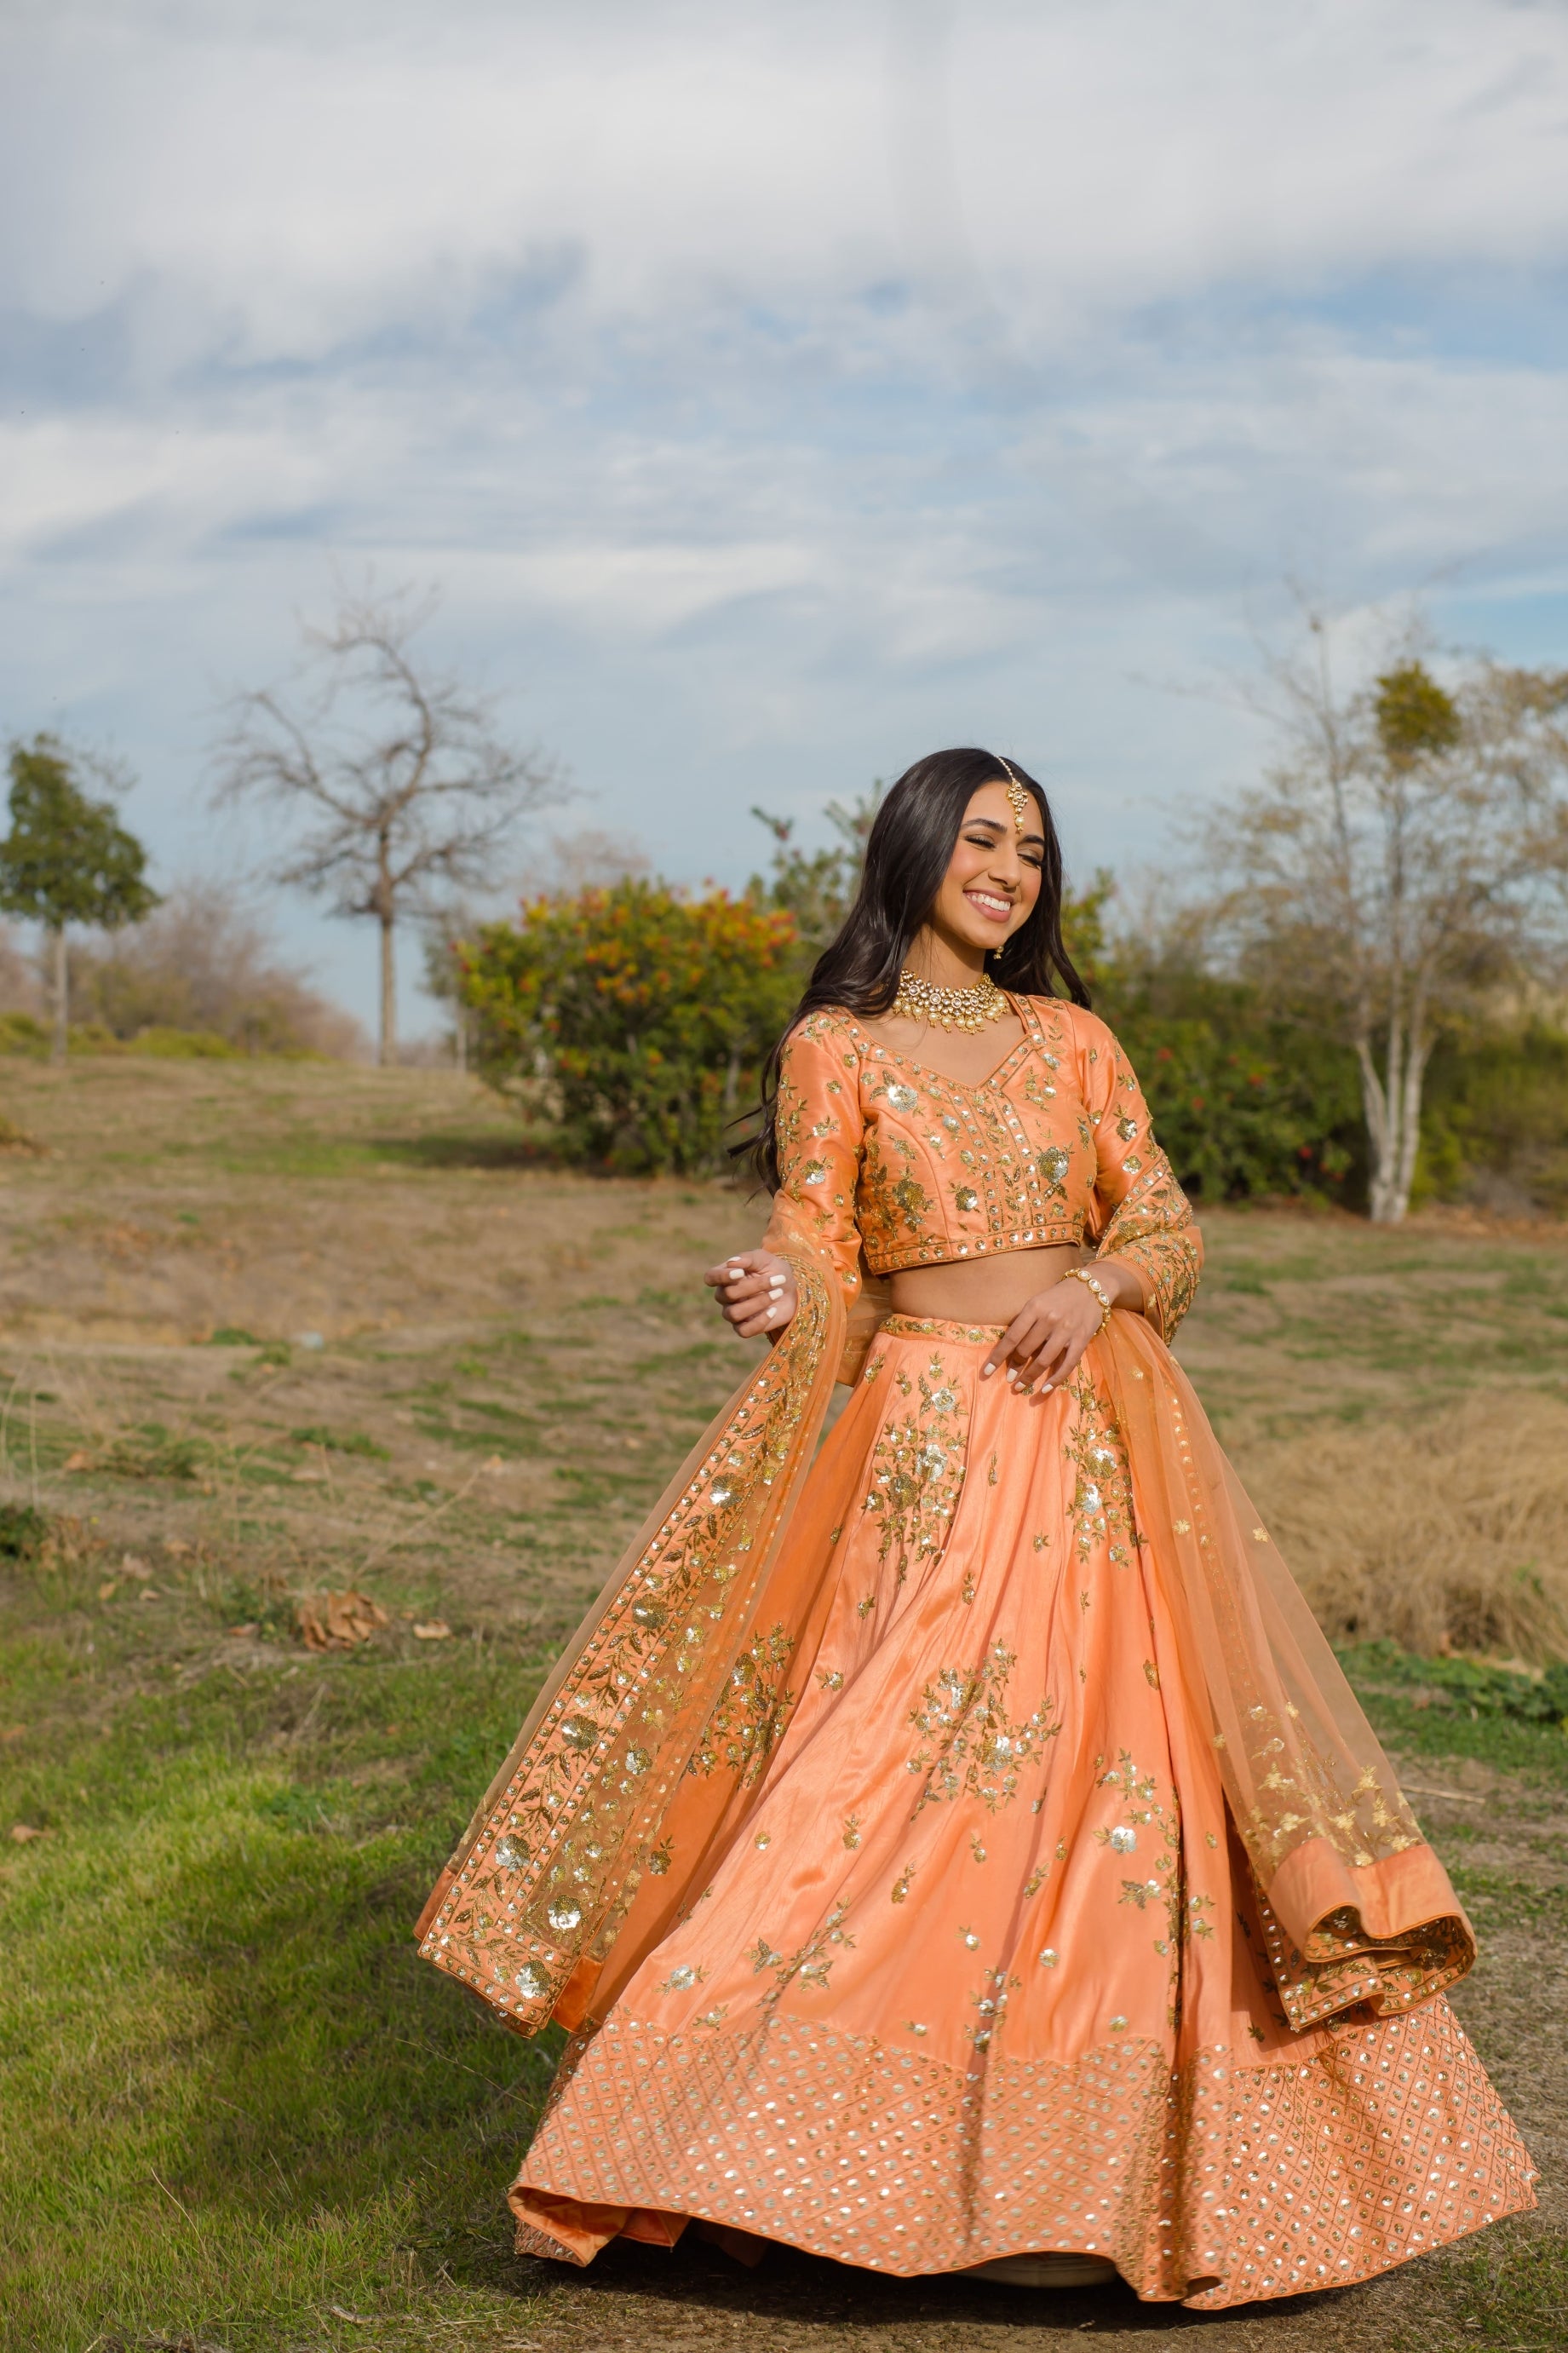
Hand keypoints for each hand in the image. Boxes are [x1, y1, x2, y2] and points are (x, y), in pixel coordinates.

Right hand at [704, 1248, 797, 1339]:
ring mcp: (733, 1313)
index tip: (741, 1273)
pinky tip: (773, 1310)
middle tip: (777, 1279)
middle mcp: (725, 1296)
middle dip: (754, 1286)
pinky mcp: (744, 1328)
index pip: (710, 1277)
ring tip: (778, 1293)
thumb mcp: (765, 1259)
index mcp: (726, 1276)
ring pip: (734, 1314)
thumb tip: (732, 1263)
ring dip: (758, 1303)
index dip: (721, 1276)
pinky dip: (760, 1321)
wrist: (792, 1291)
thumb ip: (749, 1259)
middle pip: (727, 1294)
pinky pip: (743, 1331)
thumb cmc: (775, 1271)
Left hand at [979, 1271, 1121, 1394]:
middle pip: (1026, 1349)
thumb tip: (1008, 1349)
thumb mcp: (1037, 1301)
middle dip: (1015, 1366)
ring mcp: (1066, 1331)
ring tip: (1020, 1386)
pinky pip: (1067, 1365)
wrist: (1092, 1287)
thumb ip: (1024, 1321)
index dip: (998, 1356)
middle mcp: (1050, 1319)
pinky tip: (1044, 1389)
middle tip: (1009, 1378)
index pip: (1012, 1336)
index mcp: (1034, 1307)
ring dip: (1030, 1376)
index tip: (986, 1371)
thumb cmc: (1058, 1296)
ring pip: (1044, 1360)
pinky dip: (1055, 1380)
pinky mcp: (1081, 1340)